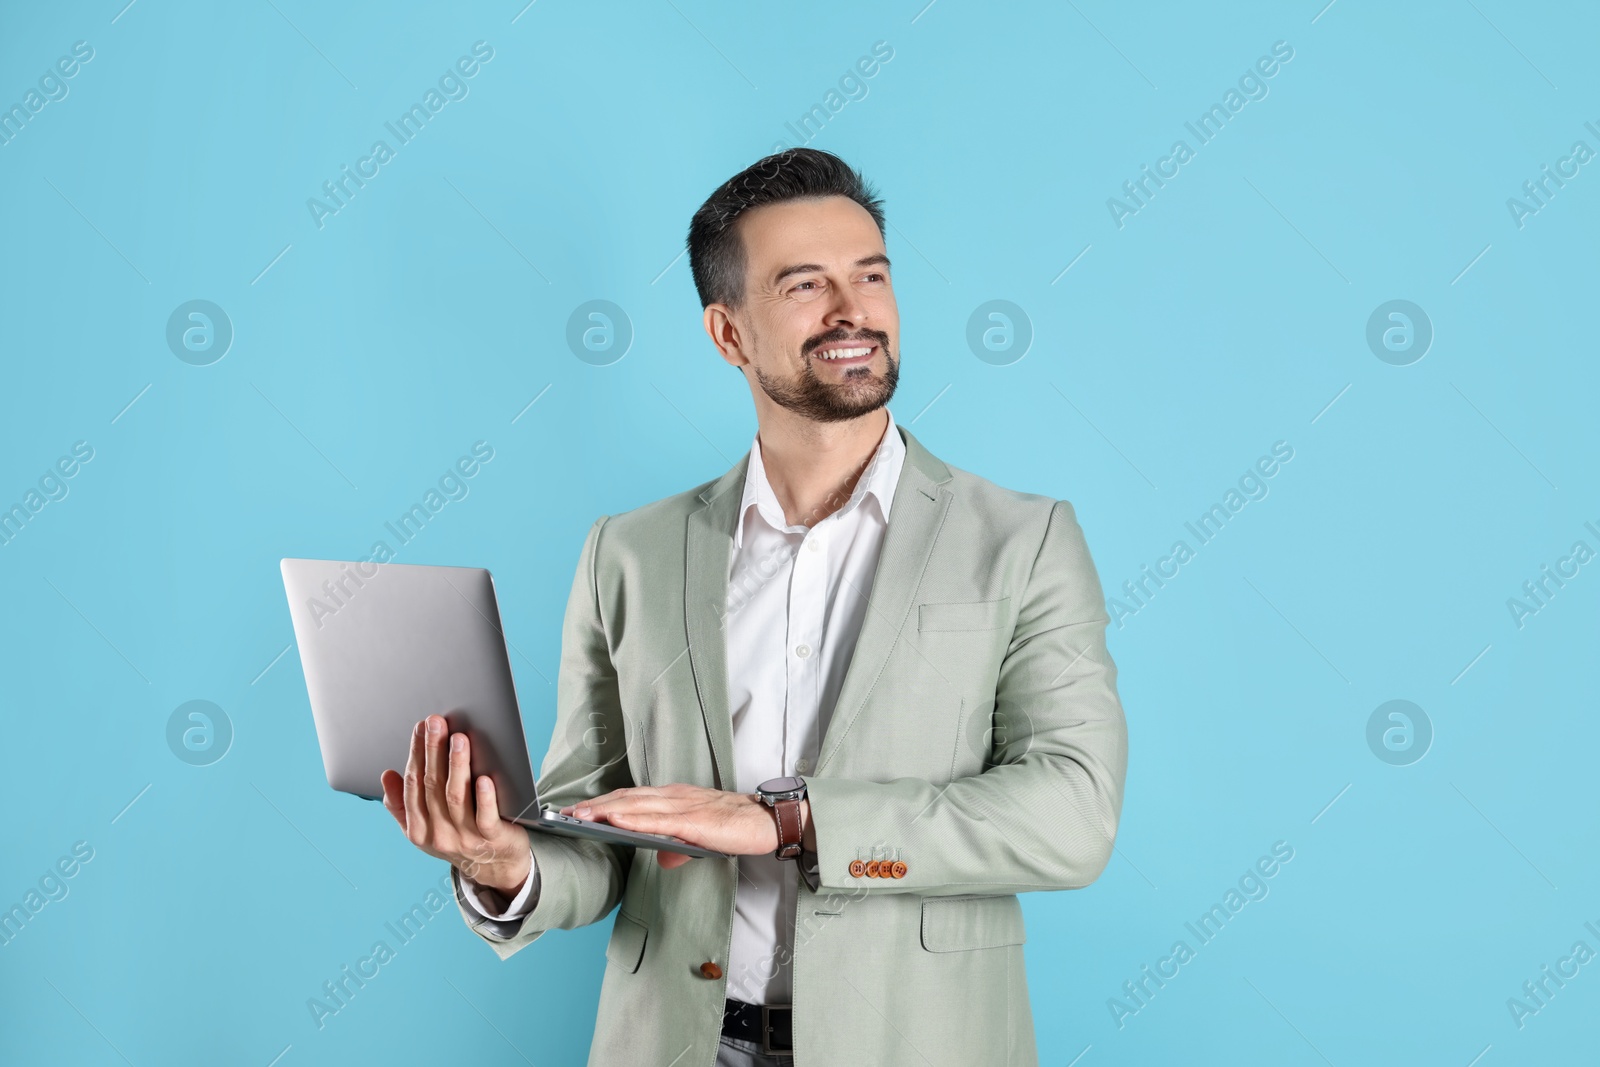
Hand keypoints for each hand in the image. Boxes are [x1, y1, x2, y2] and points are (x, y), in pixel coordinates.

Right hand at [380, 714, 531, 896]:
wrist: (495, 868)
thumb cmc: (458, 839)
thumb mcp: (424, 828)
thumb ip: (403, 804)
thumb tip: (387, 775)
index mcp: (419, 830)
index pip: (413, 785)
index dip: (415, 754)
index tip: (420, 727)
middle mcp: (439, 835)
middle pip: (432, 786)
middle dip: (433, 751)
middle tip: (436, 722)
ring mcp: (466, 838)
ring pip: (457, 798)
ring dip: (457, 765)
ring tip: (459, 739)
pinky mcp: (493, 839)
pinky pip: (486, 817)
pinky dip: (484, 797)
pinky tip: (485, 777)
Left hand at [560, 784, 813, 869]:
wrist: (768, 821)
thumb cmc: (738, 826)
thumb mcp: (701, 837)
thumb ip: (679, 844)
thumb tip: (663, 857)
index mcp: (676, 798)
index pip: (633, 797)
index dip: (606, 802)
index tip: (580, 809)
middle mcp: (676, 797)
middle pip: (628, 798)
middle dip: (596, 805)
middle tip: (567, 812)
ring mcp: (683, 807)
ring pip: (636, 805)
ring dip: (606, 810)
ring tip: (581, 816)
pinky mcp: (693, 821)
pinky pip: (656, 819)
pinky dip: (632, 818)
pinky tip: (614, 820)